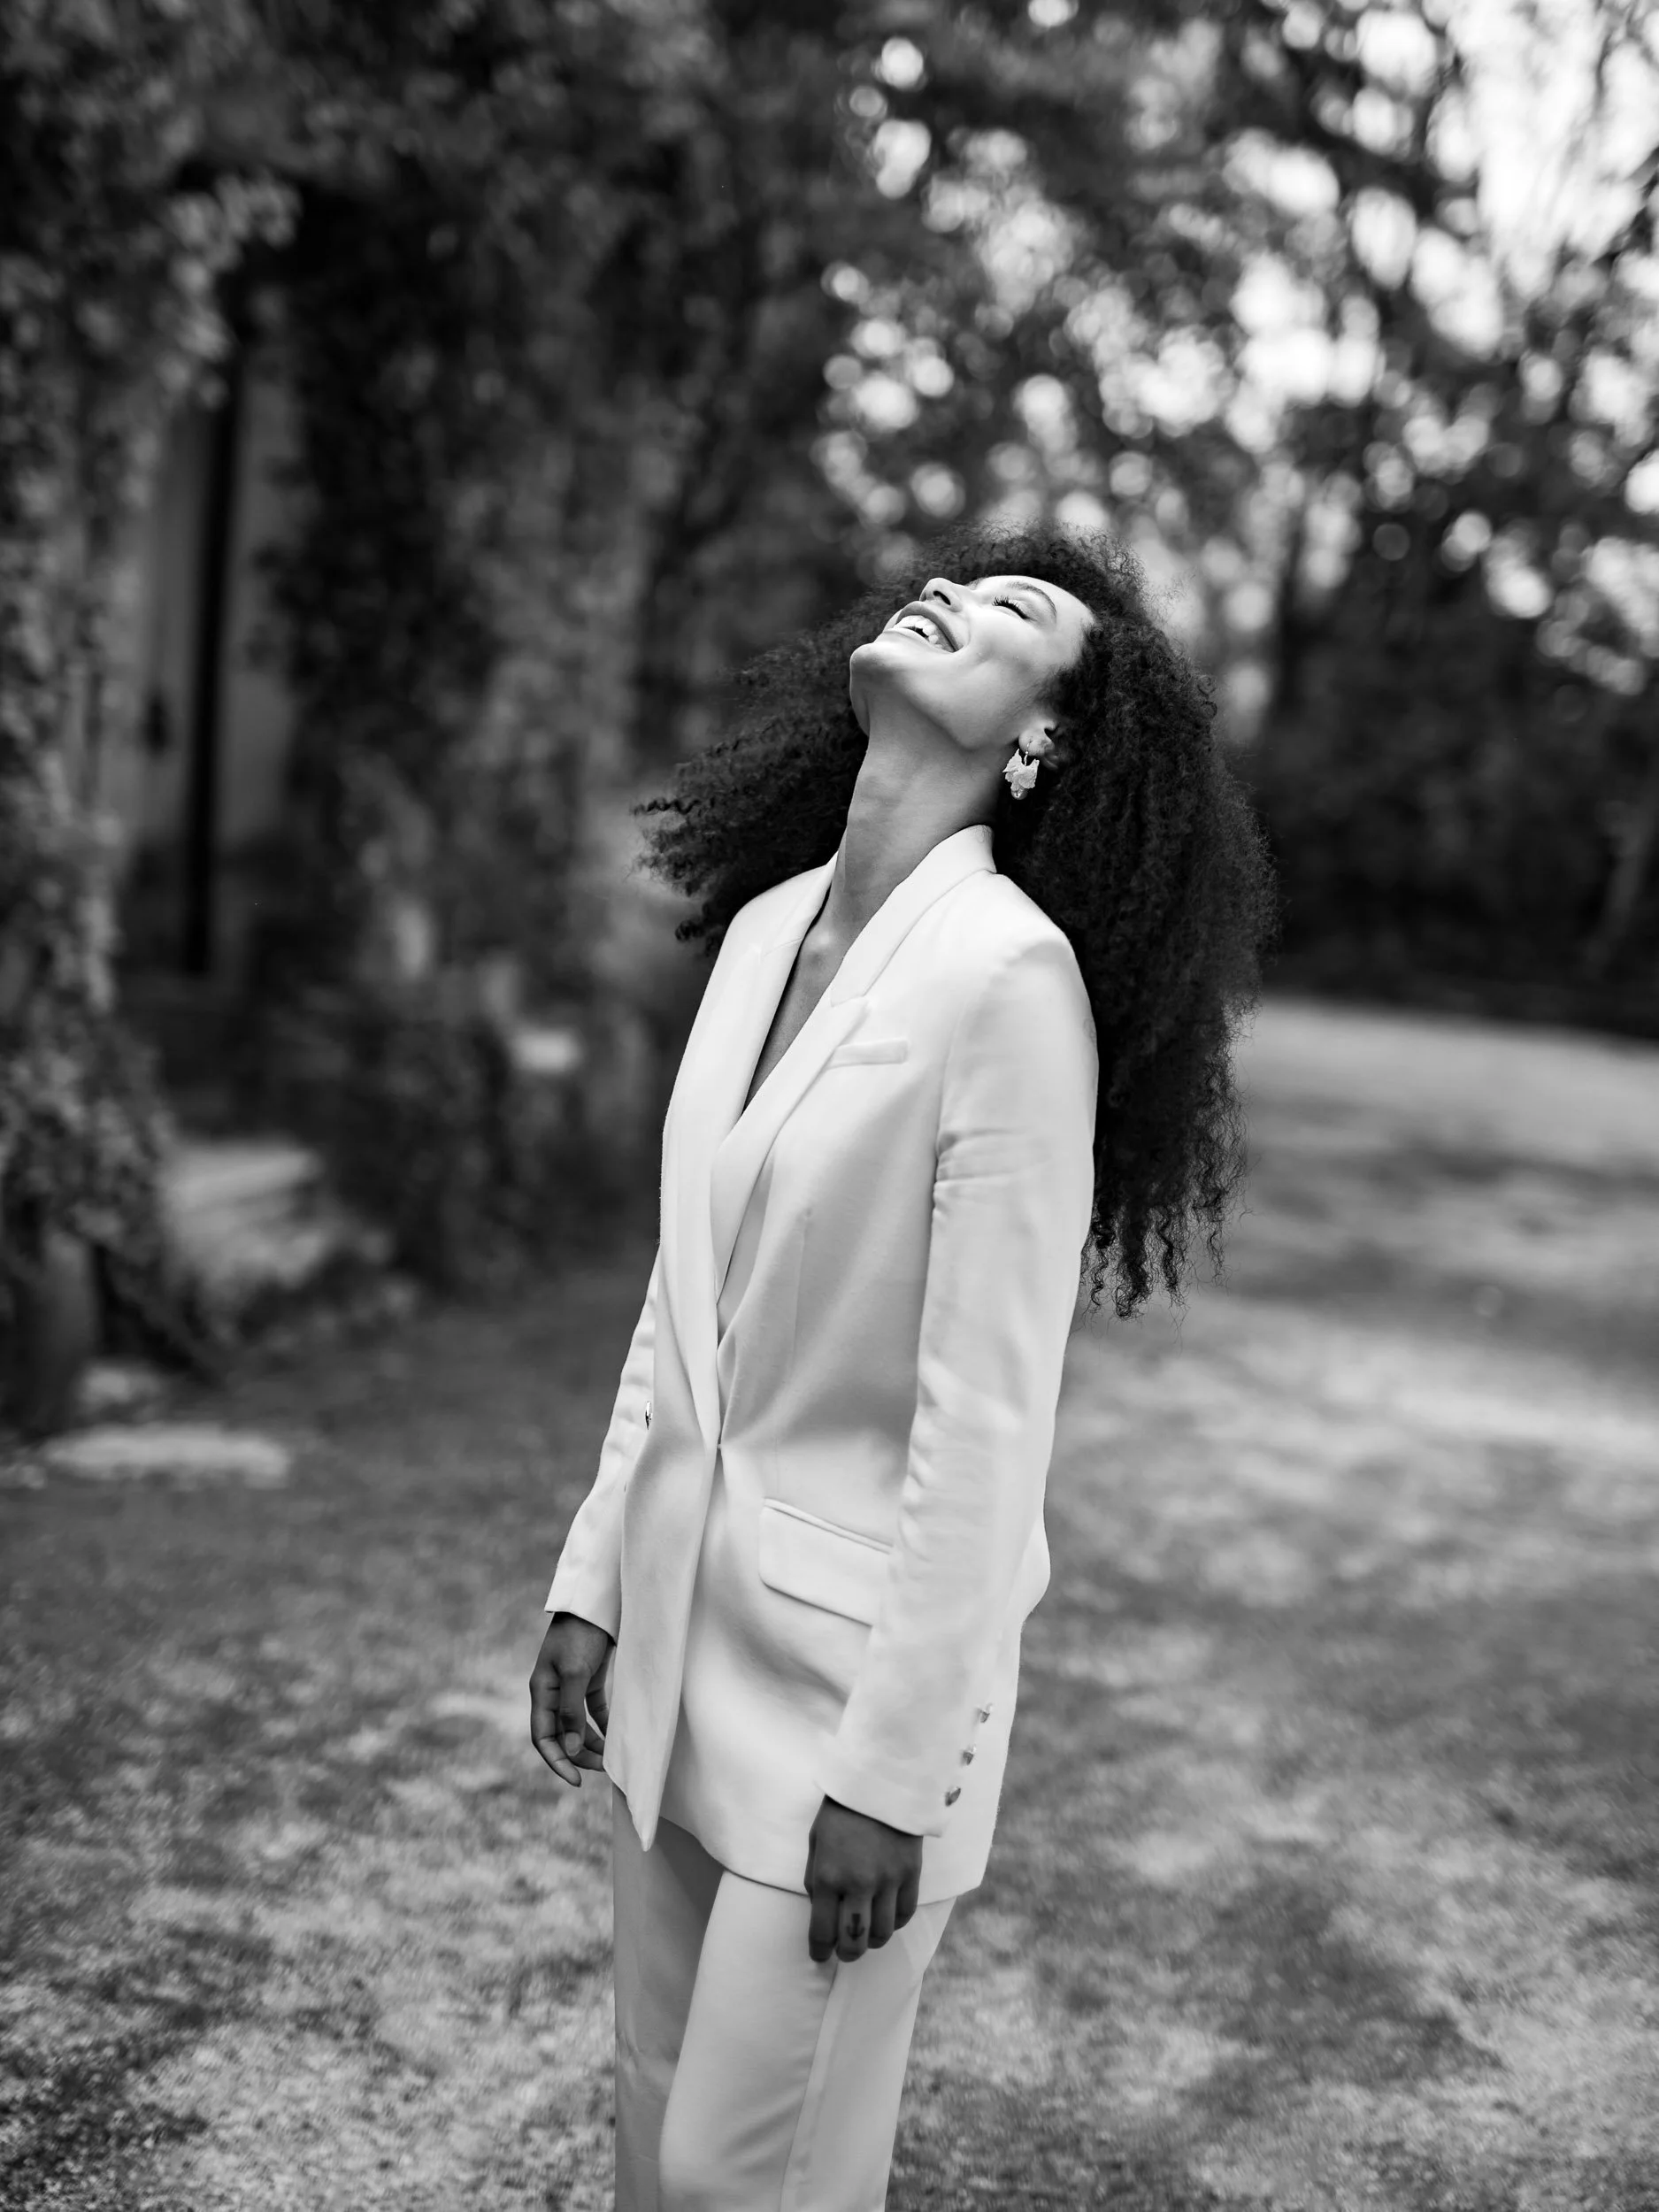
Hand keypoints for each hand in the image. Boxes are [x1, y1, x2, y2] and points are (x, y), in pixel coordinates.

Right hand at [529, 1612, 612, 1785]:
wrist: (596, 1603)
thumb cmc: (579, 1634)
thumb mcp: (574, 1673)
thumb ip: (571, 1711)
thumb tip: (569, 1748)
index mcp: (541, 1691)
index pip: (543, 1737)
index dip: (557, 1761)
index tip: (576, 1780)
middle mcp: (552, 1692)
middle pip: (561, 1735)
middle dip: (578, 1755)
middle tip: (602, 1769)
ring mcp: (570, 1686)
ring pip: (577, 1726)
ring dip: (591, 1743)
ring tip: (611, 1758)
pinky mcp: (589, 1679)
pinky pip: (592, 1711)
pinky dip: (602, 1725)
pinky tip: (615, 1737)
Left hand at [804, 1796, 922, 1965]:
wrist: (881, 1781)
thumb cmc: (841, 1811)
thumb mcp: (816, 1842)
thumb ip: (816, 1881)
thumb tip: (821, 1913)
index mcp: (827, 1877)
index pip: (822, 1932)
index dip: (819, 1952)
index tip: (820, 1956)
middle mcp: (858, 1884)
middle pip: (855, 1942)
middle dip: (847, 1954)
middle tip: (845, 1952)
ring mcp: (888, 1881)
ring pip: (884, 1934)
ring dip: (873, 1941)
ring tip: (867, 1936)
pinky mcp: (911, 1874)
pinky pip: (905, 1915)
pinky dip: (895, 1923)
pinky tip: (887, 1918)